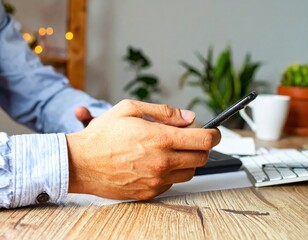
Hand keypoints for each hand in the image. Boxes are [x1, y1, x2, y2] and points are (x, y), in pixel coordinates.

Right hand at [66, 99, 220, 199]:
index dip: (214, 134)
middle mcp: (162, 162)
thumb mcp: (130, 110)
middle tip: (192, 139)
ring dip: (187, 160)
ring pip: (189, 172)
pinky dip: (171, 172)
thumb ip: (164, 112)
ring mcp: (156, 180)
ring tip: (171, 150)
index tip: (214, 132)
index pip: (204, 140)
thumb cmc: (102, 135)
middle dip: (202, 147)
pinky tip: (156, 163)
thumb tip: (189, 117)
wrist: (81, 162)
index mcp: (160, 139)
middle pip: (202, 158)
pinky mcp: (149, 192)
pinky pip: (172, 183)